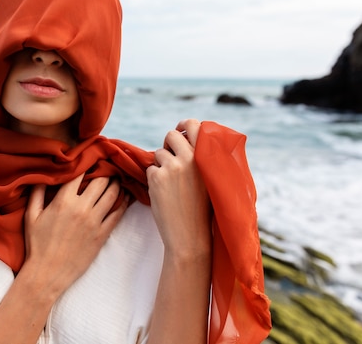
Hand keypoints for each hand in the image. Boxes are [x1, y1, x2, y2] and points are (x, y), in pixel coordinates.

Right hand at [23, 174, 126, 295]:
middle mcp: (81, 208)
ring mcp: (94, 221)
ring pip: (112, 194)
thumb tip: (43, 176)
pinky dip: (124, 202)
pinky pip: (118, 214)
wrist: (47, 273)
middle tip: (109, 166)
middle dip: (106, 171)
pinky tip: (126, 196)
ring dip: (117, 183)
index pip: (80, 174)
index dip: (87, 163)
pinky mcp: (102, 234)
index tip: (92, 158)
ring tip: (118, 178)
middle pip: (101, 181)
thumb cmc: (37, 245)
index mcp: (63, 201)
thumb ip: (37, 193)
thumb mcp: (31, 216)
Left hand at [146, 119, 210, 258]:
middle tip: (170, 159)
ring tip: (172, 186)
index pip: (194, 125)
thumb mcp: (211, 180)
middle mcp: (190, 158)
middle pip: (171, 136)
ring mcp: (173, 166)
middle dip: (168, 145)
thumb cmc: (202, 210)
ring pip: (159, 154)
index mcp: (207, 157)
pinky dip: (154, 179)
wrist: (191, 236)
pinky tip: (165, 195)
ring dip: (161, 165)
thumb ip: (202, 159)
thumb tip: (188, 138)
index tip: (180, 128)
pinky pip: (150, 169)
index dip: (184, 124)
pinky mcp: (157, 177)